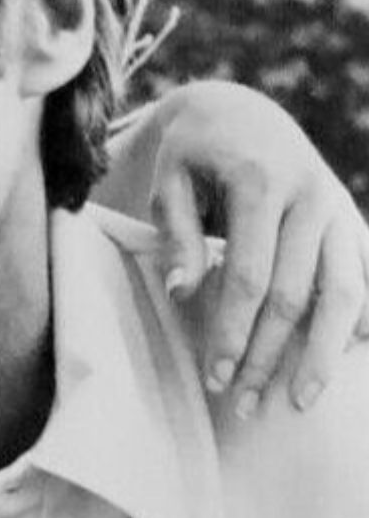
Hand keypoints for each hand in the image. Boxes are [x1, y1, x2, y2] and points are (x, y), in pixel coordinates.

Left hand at [141, 82, 368, 415]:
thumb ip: (176, 235)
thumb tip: (182, 294)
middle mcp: (312, 197)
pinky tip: (344, 359)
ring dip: (323, 354)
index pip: (249, 276)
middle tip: (243, 404)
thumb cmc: (194, 154)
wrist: (242, 113)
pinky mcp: (355, 222)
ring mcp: (341, 211)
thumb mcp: (169, 181)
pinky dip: (360, 320)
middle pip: (297, 295)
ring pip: (346, 293)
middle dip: (269, 355)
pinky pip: (366, 279)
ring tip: (301, 402)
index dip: (232, 332)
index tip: (214, 378)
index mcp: (262, 183)